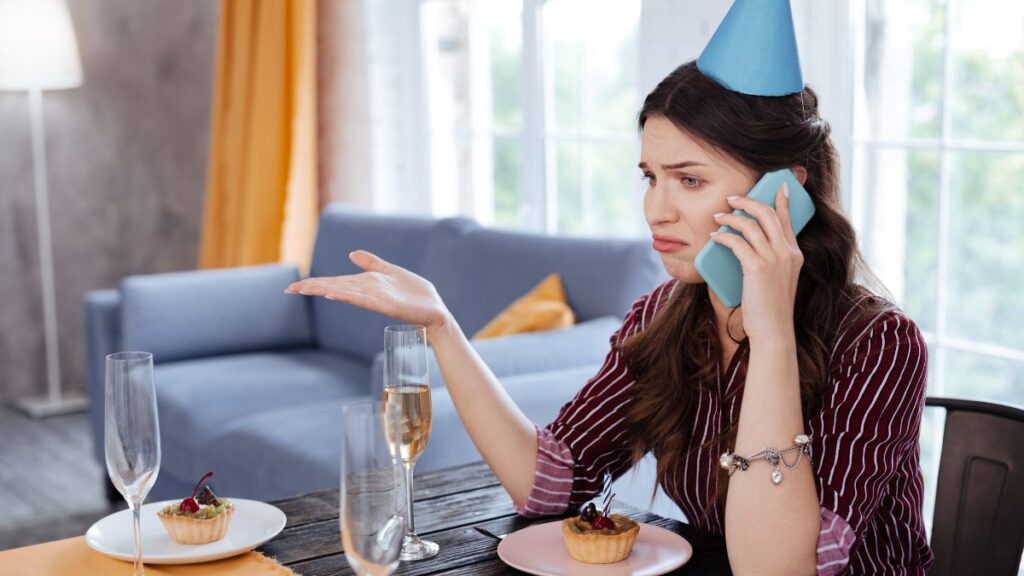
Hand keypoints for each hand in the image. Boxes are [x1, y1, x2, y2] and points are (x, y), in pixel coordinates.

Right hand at [285, 250, 453, 333]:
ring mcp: (376, 299)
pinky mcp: (388, 305)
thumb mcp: (391, 271)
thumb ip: (372, 263)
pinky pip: (365, 299)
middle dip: (314, 288)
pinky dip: (350, 296)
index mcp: (366, 284)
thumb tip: (351, 254)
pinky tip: (335, 293)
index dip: (316, 283)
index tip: (294, 286)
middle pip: (336, 287)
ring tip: (306, 289)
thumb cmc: (415, 294)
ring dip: (326, 290)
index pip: (336, 282)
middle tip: (290, 289)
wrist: (435, 310)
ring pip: (346, 292)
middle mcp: (368, 292)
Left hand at [709, 183, 802, 343]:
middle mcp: (787, 253)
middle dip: (749, 201)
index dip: (782, 201)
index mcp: (795, 255)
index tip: (780, 186)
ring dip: (732, 216)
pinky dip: (724, 236)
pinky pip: (737, 242)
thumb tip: (747, 247)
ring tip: (718, 217)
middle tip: (732, 198)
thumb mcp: (778, 281)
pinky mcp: (758, 267)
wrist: (774, 331)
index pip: (788, 220)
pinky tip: (715, 237)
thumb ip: (770, 263)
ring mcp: (774, 259)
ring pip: (752, 224)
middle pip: (768, 214)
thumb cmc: (771, 309)